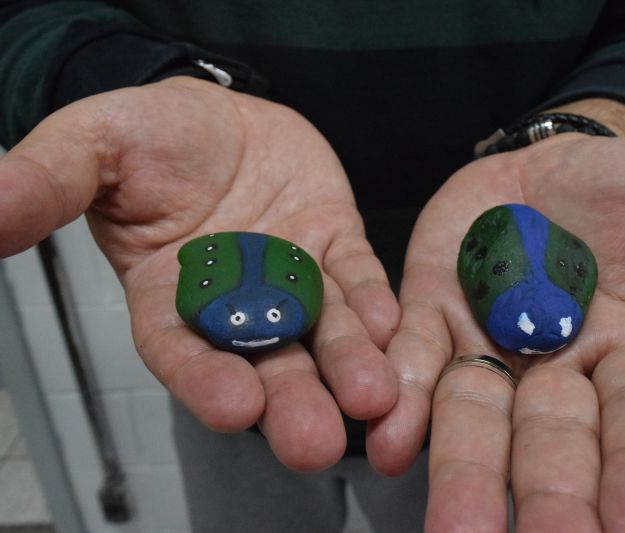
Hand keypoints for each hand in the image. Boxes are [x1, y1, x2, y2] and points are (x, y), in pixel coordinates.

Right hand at [0, 76, 398, 470]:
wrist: (217, 115)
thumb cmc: (150, 135)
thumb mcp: (92, 146)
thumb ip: (49, 181)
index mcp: (169, 295)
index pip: (181, 350)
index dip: (203, 378)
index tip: (231, 406)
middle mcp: (235, 302)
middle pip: (263, 362)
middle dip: (290, 401)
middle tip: (315, 441)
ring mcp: (290, 277)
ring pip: (321, 331)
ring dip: (348, 365)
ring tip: (372, 397)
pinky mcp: (333, 245)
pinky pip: (356, 278)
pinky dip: (371, 303)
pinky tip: (389, 325)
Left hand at [368, 134, 624, 530]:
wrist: (541, 170)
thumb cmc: (620, 189)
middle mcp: (556, 368)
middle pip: (555, 443)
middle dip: (551, 496)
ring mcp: (489, 346)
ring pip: (477, 421)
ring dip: (464, 474)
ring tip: (456, 530)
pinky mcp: (433, 317)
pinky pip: (418, 364)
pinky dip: (406, 401)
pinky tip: (391, 441)